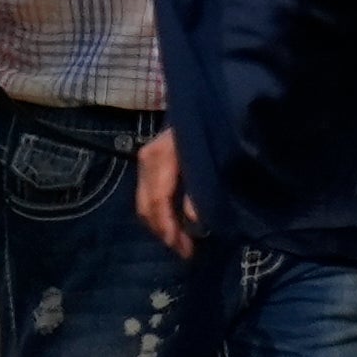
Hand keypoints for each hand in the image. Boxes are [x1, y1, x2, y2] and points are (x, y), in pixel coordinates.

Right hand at [135, 130, 200, 259]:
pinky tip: (174, 224)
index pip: (158, 200)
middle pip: (146, 205)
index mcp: (162, 156)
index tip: (185, 249)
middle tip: (183, 251)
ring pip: (144, 202)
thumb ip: (200, 190)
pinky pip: (148, 195)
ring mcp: (147, 159)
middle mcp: (148, 158)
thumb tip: (194, 222)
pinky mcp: (150, 162)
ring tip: (180, 242)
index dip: (169, 228)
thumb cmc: (212, 131)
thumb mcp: (210, 159)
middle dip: (163, 232)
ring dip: (160, 225)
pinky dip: (159, 213)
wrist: (208, 105)